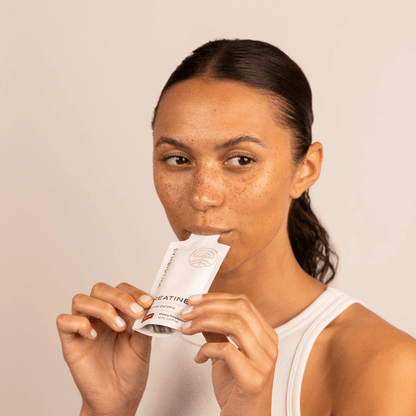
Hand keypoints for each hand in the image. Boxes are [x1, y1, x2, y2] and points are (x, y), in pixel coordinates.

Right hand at [56, 282, 153, 415]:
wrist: (119, 399)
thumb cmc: (130, 372)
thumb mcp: (143, 344)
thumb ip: (145, 323)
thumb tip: (150, 305)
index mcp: (118, 313)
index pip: (120, 289)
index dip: (133, 292)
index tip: (146, 302)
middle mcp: (99, 317)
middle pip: (99, 289)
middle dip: (119, 297)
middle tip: (135, 313)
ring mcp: (84, 327)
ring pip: (81, 300)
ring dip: (103, 309)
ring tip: (118, 327)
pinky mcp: (70, 342)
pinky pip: (64, 321)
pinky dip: (79, 323)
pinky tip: (94, 336)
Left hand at [180, 293, 278, 415]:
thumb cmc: (238, 390)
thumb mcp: (226, 355)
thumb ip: (217, 333)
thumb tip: (200, 313)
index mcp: (265, 335)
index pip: (243, 302)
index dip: (216, 297)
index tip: (195, 300)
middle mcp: (268, 345)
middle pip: (240, 309)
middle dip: (208, 306)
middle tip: (187, 312)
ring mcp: (263, 361)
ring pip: (234, 324)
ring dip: (204, 322)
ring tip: (187, 329)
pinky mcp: (253, 378)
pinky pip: (227, 351)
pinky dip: (206, 350)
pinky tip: (199, 357)